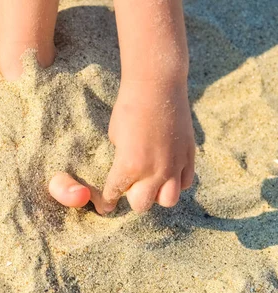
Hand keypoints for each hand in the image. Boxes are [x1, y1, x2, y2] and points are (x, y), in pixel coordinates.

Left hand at [48, 79, 194, 213]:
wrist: (157, 87)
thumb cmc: (128, 108)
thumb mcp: (115, 136)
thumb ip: (122, 159)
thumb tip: (126, 172)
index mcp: (129, 166)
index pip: (114, 194)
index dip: (106, 201)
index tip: (104, 205)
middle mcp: (154, 172)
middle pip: (142, 205)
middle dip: (132, 198)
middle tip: (128, 187)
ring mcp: (174, 165)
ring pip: (168, 200)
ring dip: (156, 194)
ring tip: (150, 182)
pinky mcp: (189, 156)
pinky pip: (185, 182)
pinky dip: (175, 182)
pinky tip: (167, 172)